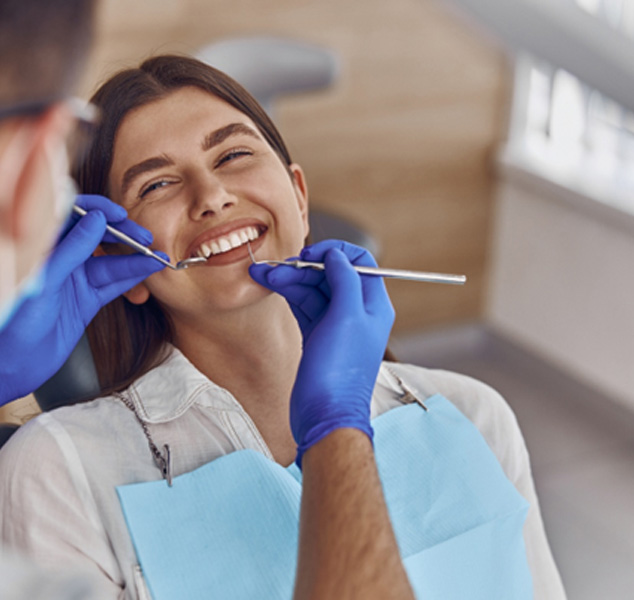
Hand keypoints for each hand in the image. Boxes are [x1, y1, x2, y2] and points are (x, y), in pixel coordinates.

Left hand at [0, 195, 165, 405]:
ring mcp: (75, 280)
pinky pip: (114, 284)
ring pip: (110, 262)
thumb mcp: (44, 280)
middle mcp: (60, 260)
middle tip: (144, 236)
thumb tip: (97, 220)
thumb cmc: (14, 323)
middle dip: (123, 234)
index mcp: (42, 247)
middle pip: (97, 237)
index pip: (71, 215)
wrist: (13, 365)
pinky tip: (148, 270)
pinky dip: (133, 277)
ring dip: (135, 258)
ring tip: (157, 256)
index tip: (118, 214)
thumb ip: (71, 249)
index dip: (96, 210)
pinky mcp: (87, 301)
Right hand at [250, 240, 394, 466]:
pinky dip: (288, 294)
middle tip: (276, 267)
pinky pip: (303, 306)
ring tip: (262, 274)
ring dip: (289, 279)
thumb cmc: (340, 372)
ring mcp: (335, 325)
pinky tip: (271, 285)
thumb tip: (336, 256)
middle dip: (302, 267)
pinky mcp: (317, 336)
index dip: (334, 252)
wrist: (325, 416)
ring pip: (313, 290)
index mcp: (373, 305)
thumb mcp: (347, 318)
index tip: (310, 253)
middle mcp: (356, 312)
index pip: (359, 263)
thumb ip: (345, 280)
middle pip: (330, 275)